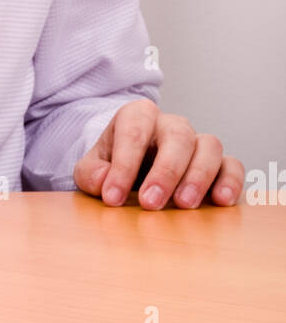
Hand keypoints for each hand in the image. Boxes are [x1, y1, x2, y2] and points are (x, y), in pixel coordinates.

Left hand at [73, 99, 243, 209]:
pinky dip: (230, 181)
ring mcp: (196, 143)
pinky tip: (221, 201)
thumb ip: (91, 174)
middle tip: (150, 203)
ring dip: (198, 176)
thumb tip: (104, 182)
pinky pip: (232, 165)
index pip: (133, 132)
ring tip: (184, 205)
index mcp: (137, 117)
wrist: (129, 168)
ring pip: (209, 146)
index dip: (123, 165)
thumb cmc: (110, 166)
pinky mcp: (216, 164)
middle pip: (177, 136)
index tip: (112, 199)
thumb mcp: (91, 168)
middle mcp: (170, 125)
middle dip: (165, 171)